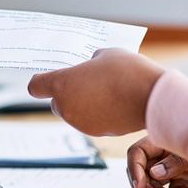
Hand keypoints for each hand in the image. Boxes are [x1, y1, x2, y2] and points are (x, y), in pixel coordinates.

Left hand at [27, 48, 164, 135]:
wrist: (151, 98)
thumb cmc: (127, 71)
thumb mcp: (106, 54)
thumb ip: (90, 62)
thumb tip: (91, 68)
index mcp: (62, 84)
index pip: (36, 86)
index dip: (41, 82)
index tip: (47, 79)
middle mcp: (66, 107)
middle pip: (56, 103)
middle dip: (67, 94)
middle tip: (86, 82)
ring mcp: (80, 123)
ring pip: (74, 113)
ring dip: (83, 104)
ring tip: (106, 91)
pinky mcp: (97, 133)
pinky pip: (90, 121)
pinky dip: (97, 114)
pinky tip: (114, 103)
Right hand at [127, 136, 187, 187]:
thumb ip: (173, 163)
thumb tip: (153, 174)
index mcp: (162, 141)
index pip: (138, 154)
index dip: (135, 169)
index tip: (140, 186)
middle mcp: (167, 154)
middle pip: (144, 171)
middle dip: (145, 186)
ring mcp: (178, 168)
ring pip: (158, 184)